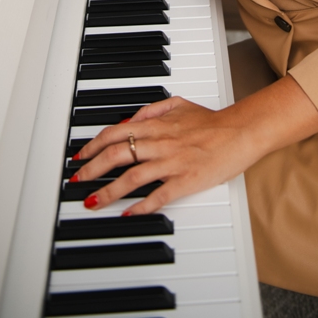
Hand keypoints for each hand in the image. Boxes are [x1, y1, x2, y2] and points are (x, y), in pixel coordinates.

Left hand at [70, 96, 258, 214]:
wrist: (239, 132)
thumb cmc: (211, 122)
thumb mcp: (178, 104)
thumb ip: (151, 110)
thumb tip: (128, 121)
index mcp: (157, 125)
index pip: (115, 133)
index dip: (93, 146)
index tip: (80, 156)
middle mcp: (160, 143)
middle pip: (117, 155)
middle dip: (92, 169)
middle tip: (77, 181)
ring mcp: (172, 163)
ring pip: (132, 177)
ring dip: (109, 191)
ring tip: (93, 202)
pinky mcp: (185, 180)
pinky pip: (158, 195)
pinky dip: (141, 206)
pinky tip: (129, 213)